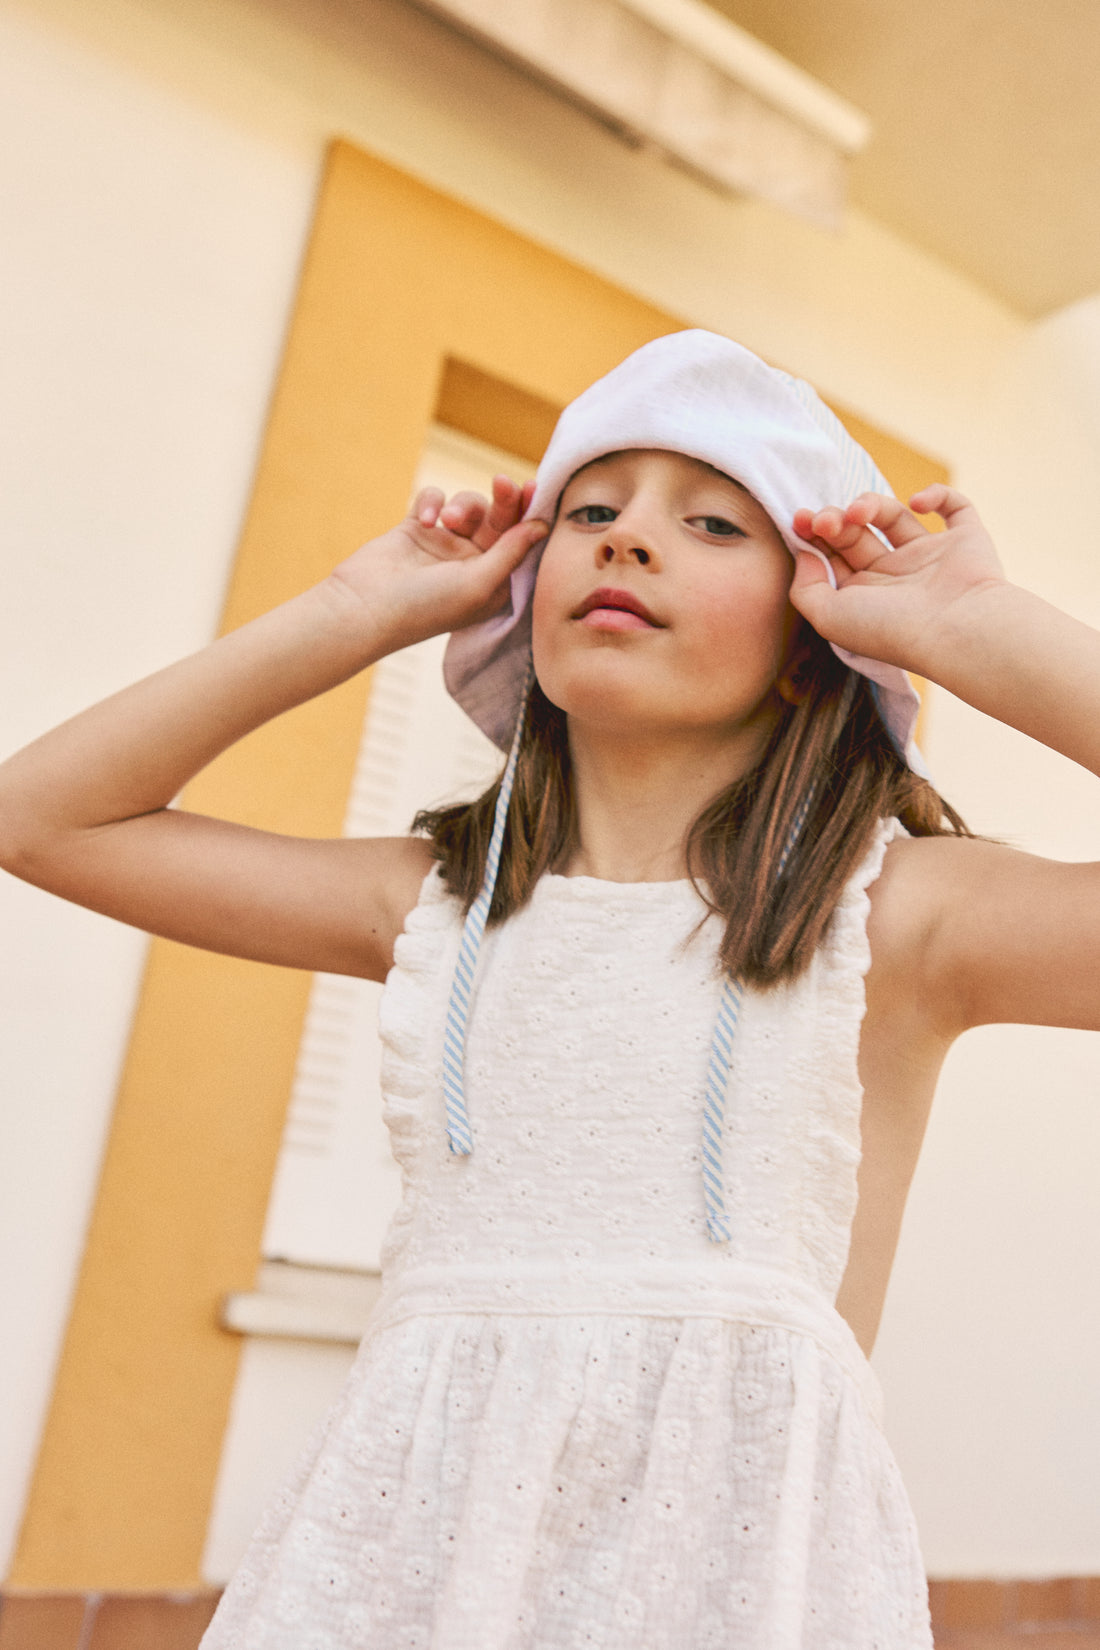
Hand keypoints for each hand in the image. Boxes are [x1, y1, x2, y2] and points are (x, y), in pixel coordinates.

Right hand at [326, 475, 546, 652]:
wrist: (365, 607)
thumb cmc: (426, 607)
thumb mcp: (479, 583)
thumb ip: (511, 552)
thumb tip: (542, 525)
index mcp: (494, 583)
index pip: (521, 543)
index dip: (530, 516)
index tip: (534, 489)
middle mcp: (473, 563)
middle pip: (499, 520)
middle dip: (503, 501)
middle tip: (503, 482)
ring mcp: (444, 545)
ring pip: (469, 506)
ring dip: (463, 506)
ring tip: (447, 518)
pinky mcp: (417, 528)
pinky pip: (434, 499)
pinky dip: (430, 502)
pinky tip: (423, 520)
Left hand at [789, 484, 1006, 675]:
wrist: (955, 630)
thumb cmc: (889, 629)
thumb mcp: (828, 617)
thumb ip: (806, 588)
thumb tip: (806, 554)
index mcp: (864, 595)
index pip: (832, 554)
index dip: (813, 533)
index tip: (801, 520)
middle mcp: (895, 576)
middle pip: (855, 532)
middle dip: (834, 519)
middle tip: (827, 520)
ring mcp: (930, 556)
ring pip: (894, 514)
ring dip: (870, 503)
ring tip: (859, 511)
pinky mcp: (965, 540)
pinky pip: (955, 506)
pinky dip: (937, 494)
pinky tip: (918, 502)